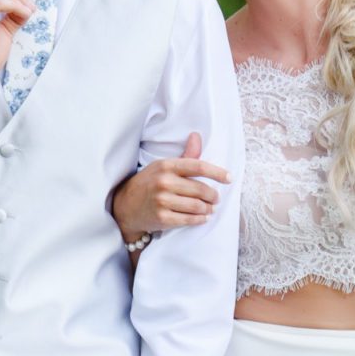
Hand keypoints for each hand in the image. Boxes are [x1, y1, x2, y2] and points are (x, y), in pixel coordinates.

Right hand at [110, 132, 229, 241]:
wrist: (125, 206)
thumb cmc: (149, 183)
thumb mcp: (163, 166)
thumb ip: (185, 156)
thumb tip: (197, 136)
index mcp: (166, 166)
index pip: (198, 166)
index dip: (217, 172)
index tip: (229, 178)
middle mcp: (164, 182)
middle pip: (201, 189)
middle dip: (213, 196)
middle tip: (215, 198)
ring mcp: (162, 201)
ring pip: (197, 206)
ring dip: (208, 209)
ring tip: (210, 208)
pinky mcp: (162, 218)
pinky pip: (189, 219)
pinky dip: (199, 219)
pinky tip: (203, 217)